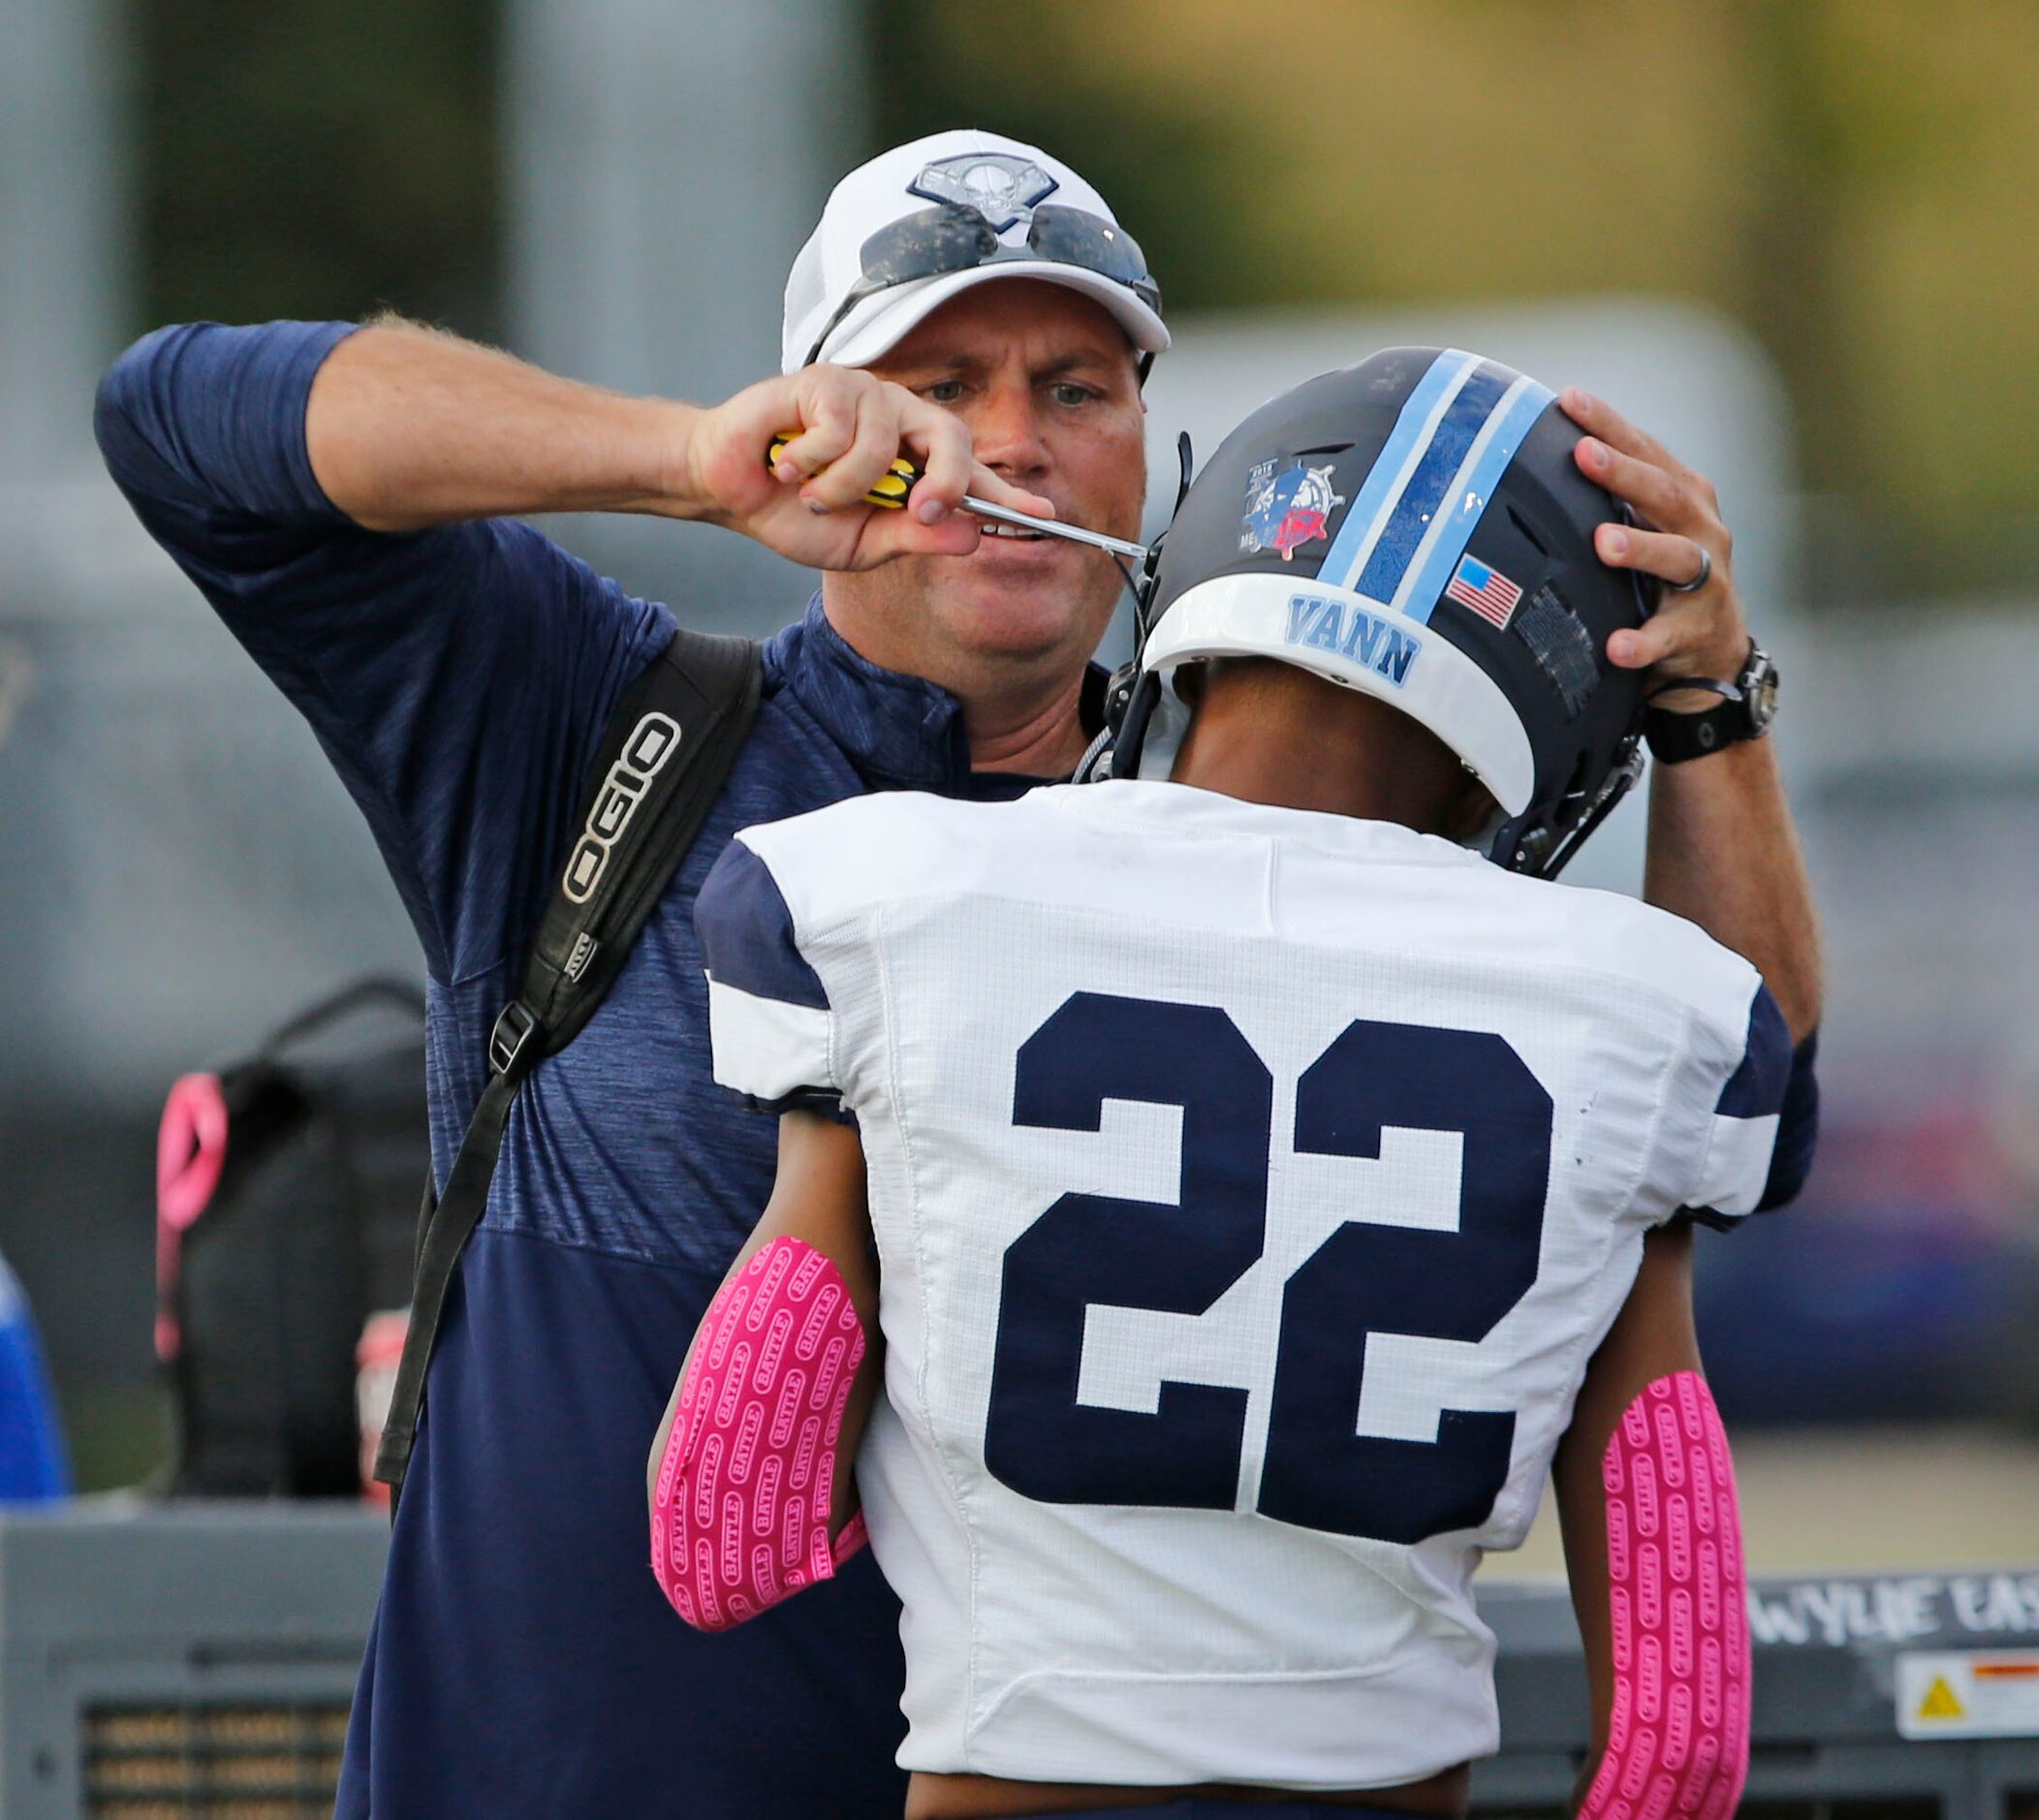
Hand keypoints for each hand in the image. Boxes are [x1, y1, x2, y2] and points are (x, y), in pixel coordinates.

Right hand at [678, 364, 1052, 570]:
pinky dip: (808, 463)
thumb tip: (971, 536)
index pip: (972, 476)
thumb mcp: (864, 544)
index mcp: (915, 460)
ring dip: (841, 487)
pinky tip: (787, 464)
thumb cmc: (795, 513)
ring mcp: (866, 395)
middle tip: (915, 511)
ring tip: (809, 492)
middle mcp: (900, 419)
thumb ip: (916, 537)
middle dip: (944, 482)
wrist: (730, 491)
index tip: (1043, 517)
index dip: (1007, 497)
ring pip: (884, 445)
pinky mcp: (826, 380)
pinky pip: (838, 429)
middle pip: (954, 438)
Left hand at [1561, 388, 1749, 696]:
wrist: (1714, 645)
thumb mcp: (1649, 525)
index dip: (1609, 425)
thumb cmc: (1665, 574)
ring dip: (1640, 548)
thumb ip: (1613, 496)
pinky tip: (1616, 646)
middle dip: (1625, 474)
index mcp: (1685, 497)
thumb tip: (1540, 454)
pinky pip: (1665, 637)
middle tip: (1584, 454)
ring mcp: (1705, 582)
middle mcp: (1701, 531)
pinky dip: (1642, 642)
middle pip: (1665, 494)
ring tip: (1604, 543)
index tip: (1569, 400)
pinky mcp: (1695, 632)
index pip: (1646, 452)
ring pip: (1676, 558)